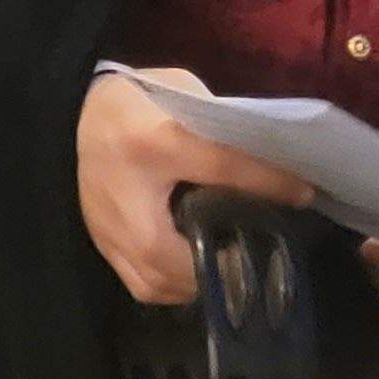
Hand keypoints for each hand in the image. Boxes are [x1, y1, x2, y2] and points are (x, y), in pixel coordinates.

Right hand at [78, 68, 314, 304]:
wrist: (72, 111)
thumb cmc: (135, 99)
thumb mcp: (182, 92)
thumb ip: (220, 125)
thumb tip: (270, 156)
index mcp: (151, 142)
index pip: (222, 167)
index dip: (269, 183)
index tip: (306, 194)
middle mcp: (126, 194)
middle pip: (181, 255)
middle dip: (226, 262)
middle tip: (261, 250)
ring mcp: (108, 227)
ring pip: (159, 281)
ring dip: (199, 282)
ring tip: (229, 264)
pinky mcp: (102, 242)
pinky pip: (143, 284)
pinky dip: (175, 286)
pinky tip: (195, 268)